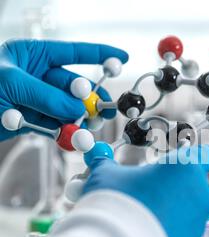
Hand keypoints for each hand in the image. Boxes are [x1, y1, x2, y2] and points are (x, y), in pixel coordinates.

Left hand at [0, 39, 128, 140]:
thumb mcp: (10, 84)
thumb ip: (47, 95)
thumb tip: (78, 107)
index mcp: (32, 55)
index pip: (73, 52)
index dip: (99, 54)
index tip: (122, 58)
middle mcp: (38, 77)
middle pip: (73, 85)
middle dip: (89, 97)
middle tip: (103, 108)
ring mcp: (37, 100)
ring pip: (67, 108)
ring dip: (78, 117)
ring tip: (87, 125)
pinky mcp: (33, 121)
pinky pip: (55, 125)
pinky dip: (63, 132)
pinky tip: (70, 136)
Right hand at [82, 145, 208, 236]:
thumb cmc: (116, 206)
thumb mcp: (107, 176)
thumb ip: (108, 163)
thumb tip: (99, 157)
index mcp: (185, 166)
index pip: (205, 154)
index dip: (194, 155)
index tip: (180, 160)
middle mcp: (199, 191)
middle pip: (194, 181)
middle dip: (176, 183)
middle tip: (152, 187)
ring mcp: (198, 219)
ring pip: (190, 205)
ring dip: (174, 205)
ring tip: (146, 212)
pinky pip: (184, 227)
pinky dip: (171, 225)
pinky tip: (148, 229)